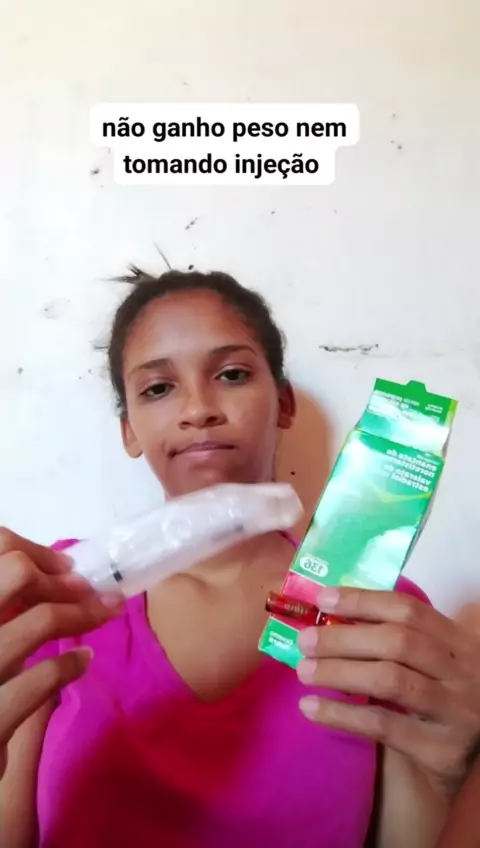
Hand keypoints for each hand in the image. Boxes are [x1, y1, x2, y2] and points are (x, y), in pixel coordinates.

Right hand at [0, 528, 123, 778]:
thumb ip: (3, 608)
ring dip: (83, 613)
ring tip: (105, 614)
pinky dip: (70, 664)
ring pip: (40, 619)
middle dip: (59, 578)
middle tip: (86, 589)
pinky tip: (83, 661)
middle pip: (14, 570)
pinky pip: (41, 677)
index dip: (31, 550)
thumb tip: (42, 569)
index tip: (64, 567)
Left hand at [296, 586, 479, 794]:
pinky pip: (383, 725)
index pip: (408, 610)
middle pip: (398, 642)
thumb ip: (395, 642)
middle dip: (344, 638)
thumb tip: (329, 619)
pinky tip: (311, 708)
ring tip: (304, 671)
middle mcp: (464, 672)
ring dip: (339, 672)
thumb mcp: (431, 664)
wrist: (473, 761)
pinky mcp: (443, 750)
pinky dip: (341, 714)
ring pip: (390, 680)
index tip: (323, 599)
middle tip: (305, 641)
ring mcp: (457, 711)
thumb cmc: (440, 700)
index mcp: (459, 641)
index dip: (363, 601)